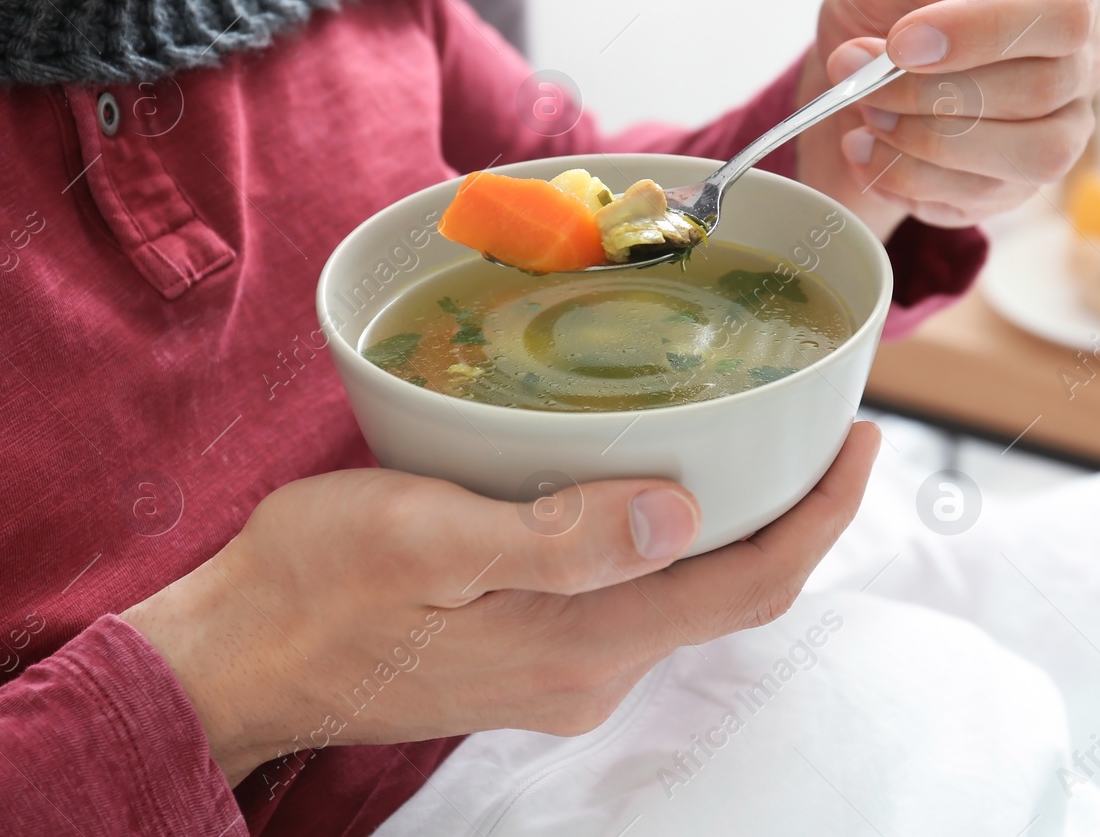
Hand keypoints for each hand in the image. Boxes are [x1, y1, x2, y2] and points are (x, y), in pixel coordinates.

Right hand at [122, 423, 881, 786]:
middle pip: (735, 593)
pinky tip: (655, 486)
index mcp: (584, 640)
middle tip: (823, 428)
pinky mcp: (531, 658)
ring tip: (753, 440)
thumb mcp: (425, 536)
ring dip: (736, 526)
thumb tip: (683, 515)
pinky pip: (635, 600)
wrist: (235, 660)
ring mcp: (562, 672)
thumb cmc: (312, 584)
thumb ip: (560, 539)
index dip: (825, 515)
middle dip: (797, 516)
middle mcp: (591, 670)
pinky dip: (671, 543)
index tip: (864, 440)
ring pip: (688, 596)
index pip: (753, 584)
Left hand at [794, 0, 1099, 238]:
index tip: (903, 43)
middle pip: (1042, 91)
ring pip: (1031, 156)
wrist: (855, 84)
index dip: (984, 32)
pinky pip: (981, 198)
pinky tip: (868, 149)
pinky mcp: (1018, 188)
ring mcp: (1059, 133)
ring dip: (929, 141)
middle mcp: (1079, 65)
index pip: (1063, 15)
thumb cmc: (889, 12)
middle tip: (865, 83)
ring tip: (869, 113)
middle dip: (934, 92)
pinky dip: (908, 176)